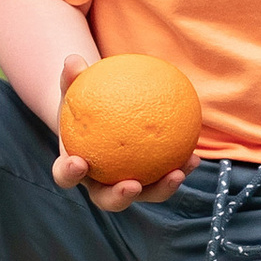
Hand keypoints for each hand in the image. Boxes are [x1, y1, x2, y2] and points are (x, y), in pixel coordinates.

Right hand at [50, 53, 189, 211]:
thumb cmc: (81, 104)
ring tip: (178, 172)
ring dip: (161, 189)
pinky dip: (179, 168)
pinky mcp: (148, 182)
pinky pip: (163, 177)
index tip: (79, 162)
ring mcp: (124, 186)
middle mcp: (98, 184)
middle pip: (106, 200)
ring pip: (144, 194)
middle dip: (120, 197)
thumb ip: (71, 78)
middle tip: (133, 185)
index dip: (70, 174)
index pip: (66, 176)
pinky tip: (194, 157)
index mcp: (74, 167)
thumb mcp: (73, 90)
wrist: (97, 119)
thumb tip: (72, 60)